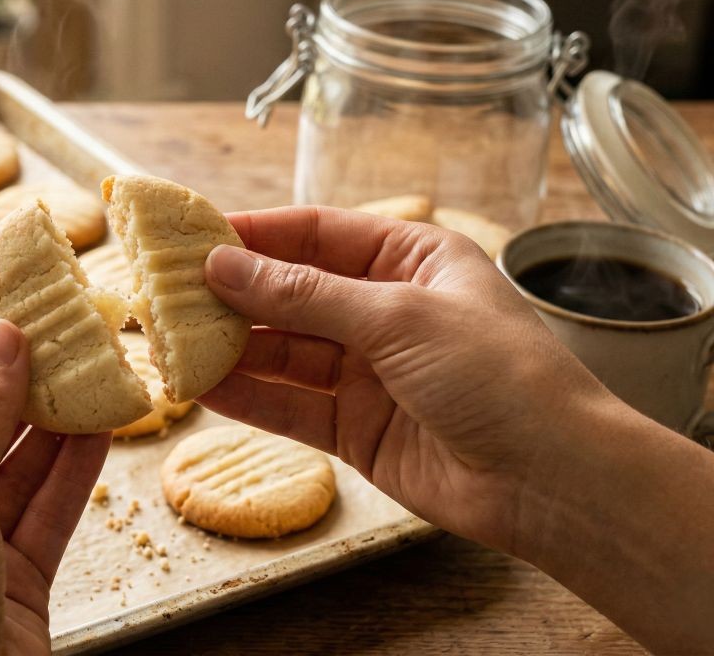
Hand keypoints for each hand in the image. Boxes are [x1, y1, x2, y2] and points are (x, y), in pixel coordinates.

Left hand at [0, 320, 110, 655]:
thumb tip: (3, 336)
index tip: (1, 310)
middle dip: (16, 389)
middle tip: (61, 333)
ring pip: (16, 471)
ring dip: (54, 426)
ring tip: (93, 370)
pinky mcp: (15, 581)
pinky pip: (46, 510)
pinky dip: (74, 471)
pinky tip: (103, 428)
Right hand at [201, 206, 713, 653]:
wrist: (550, 479)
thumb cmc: (498, 375)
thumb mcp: (397, 316)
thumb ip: (303, 295)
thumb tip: (224, 268)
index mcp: (410, 260)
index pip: (315, 234)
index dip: (253, 234)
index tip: (192, 236)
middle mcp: (384, 311)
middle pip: (289, 293)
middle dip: (230, 295)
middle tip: (165, 293)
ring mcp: (367, 372)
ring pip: (282, 351)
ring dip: (230, 348)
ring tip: (170, 341)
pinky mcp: (355, 428)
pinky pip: (289, 405)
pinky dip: (247, 397)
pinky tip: (202, 387)